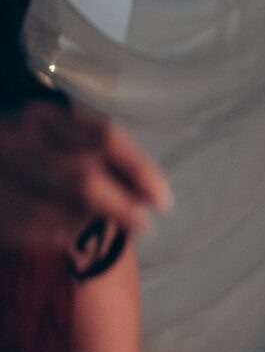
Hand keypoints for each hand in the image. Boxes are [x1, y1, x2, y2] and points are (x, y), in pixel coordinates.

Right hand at [0, 100, 169, 249]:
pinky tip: (69, 229)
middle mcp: (17, 142)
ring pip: (65, 211)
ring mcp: (0, 178)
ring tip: (106, 225)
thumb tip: (149, 191)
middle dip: (122, 206)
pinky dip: (66, 234)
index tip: (162, 197)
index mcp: (43, 117)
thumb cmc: (31, 159)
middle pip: (85, 178)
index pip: (105, 138)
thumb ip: (100, 156)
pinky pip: (43, 232)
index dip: (140, 169)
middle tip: (142, 223)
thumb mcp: (59, 142)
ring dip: (96, 223)